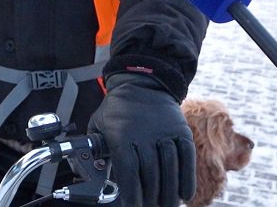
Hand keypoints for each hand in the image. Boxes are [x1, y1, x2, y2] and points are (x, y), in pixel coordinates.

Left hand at [88, 73, 194, 206]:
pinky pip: (186, 157)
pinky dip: (188, 178)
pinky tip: (185, 195)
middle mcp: (145, 134)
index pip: (128, 170)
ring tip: (166, 206)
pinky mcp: (181, 131)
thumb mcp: (99, 123)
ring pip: (170, 168)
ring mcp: (165, 132)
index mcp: (122, 135)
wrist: (142, 83)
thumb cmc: (117, 108)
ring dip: (169, 193)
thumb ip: (96, 149)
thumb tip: (88, 173)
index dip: (132, 192)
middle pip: (151, 173)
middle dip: (151, 198)